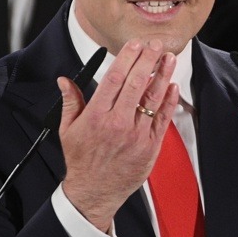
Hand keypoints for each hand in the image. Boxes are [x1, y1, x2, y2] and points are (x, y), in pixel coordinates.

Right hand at [58, 39, 179, 231]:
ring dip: (162, 75)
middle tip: (155, 44)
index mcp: (97, 116)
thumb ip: (70, 101)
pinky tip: (172, 85)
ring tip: (169, 58)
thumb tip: (64, 80)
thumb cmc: (81, 160)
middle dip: (147, 60)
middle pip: (136, 83)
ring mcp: (136, 135)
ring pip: (153, 98)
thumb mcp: (68, 130)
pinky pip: (162, 118)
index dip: (126, 58)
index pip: (114, 79)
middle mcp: (118, 123)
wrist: (94, 192)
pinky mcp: (150, 146)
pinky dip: (169, 101)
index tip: (134, 44)